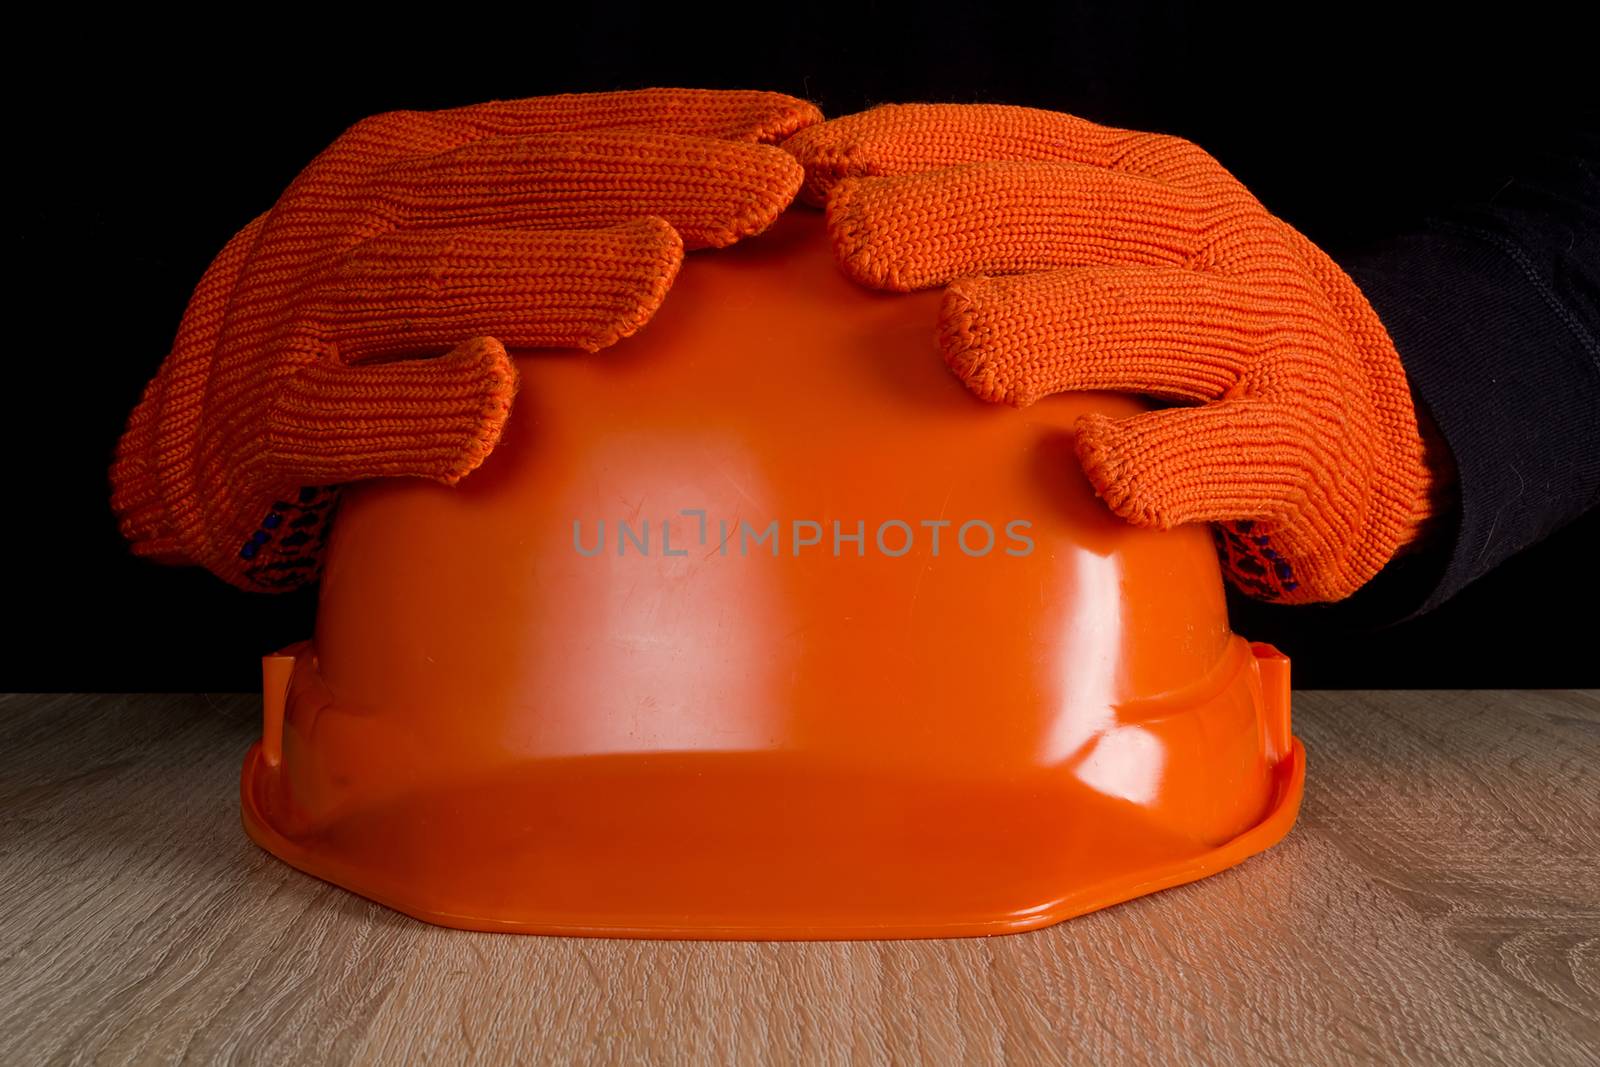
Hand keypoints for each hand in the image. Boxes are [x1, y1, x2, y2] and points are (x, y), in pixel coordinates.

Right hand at [113, 88, 819, 589]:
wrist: (207, 422)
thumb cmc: (381, 336)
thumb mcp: (462, 247)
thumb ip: (571, 227)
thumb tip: (749, 219)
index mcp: (428, 164)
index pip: (572, 131)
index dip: (685, 124)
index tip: (797, 133)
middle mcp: (365, 217)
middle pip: (518, 189)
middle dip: (650, 183)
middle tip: (764, 195)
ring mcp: (308, 317)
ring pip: (434, 284)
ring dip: (547, 276)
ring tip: (651, 274)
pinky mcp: (267, 427)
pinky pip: (343, 420)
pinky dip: (416, 409)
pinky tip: (492, 399)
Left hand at [782, 103, 1433, 602]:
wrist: (1356, 434)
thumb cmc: (1182, 351)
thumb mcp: (1106, 267)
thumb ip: (998, 252)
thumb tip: (818, 247)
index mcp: (1141, 187)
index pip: (1020, 145)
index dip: (915, 145)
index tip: (807, 168)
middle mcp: (1203, 242)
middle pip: (1082, 213)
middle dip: (964, 216)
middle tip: (860, 243)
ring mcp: (1263, 339)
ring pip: (1159, 318)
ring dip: (1063, 322)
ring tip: (974, 344)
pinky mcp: (1305, 447)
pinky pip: (1239, 451)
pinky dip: (1171, 458)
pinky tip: (1100, 467)